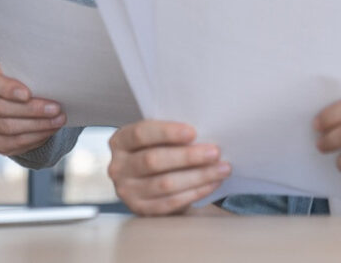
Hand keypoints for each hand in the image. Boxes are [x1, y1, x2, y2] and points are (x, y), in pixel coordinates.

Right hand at [0, 62, 65, 155]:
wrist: (18, 99)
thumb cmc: (26, 81)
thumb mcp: (27, 73)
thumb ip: (32, 77)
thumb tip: (52, 85)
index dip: (8, 89)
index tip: (28, 94)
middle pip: (2, 108)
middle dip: (32, 110)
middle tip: (56, 109)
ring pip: (8, 128)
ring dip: (37, 126)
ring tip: (58, 121)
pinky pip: (10, 143)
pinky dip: (33, 138)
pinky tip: (49, 131)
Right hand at [108, 121, 230, 215]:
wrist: (151, 179)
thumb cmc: (158, 149)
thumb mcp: (156, 137)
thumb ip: (171, 133)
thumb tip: (205, 131)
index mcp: (120, 141)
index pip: (141, 134)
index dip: (167, 132)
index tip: (193, 132)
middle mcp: (118, 167)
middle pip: (154, 160)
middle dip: (188, 156)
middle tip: (215, 152)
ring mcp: (127, 191)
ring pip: (165, 184)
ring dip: (198, 176)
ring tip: (222, 168)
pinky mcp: (141, 210)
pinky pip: (171, 202)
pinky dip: (195, 192)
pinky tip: (212, 183)